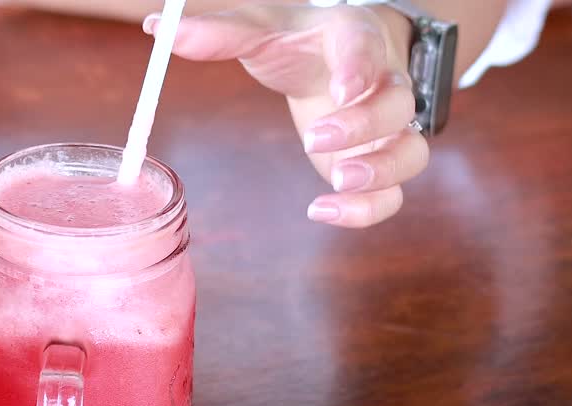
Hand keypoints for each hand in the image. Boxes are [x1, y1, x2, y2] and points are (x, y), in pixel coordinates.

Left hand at [148, 3, 426, 227]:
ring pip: (411, 153)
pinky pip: (394, 195)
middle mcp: (384, 83)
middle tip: (316, 140)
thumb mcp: (263, 30)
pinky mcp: (379, 165)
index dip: (360, 66)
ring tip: (339, 180)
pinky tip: (322, 211)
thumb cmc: (301, 44)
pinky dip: (366, 210)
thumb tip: (159, 28)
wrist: (339, 62)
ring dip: (382, 172)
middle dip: (364, 125)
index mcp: (354, 39)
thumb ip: (219, 32)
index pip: (366, 46)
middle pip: (398, 104)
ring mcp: (389, 130)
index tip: (342, 89)